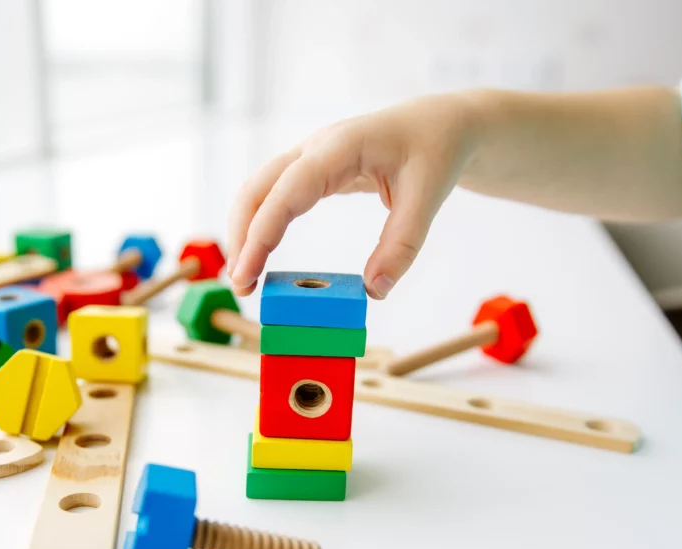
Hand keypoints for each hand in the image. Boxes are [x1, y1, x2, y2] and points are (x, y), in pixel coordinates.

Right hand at [226, 94, 478, 298]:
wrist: (440, 124)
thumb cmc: (435, 151)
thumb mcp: (429, 197)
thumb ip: (402, 245)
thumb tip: (374, 292)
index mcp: (341, 147)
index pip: (287, 191)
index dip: (261, 233)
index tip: (247, 274)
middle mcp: (315, 148)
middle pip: (257, 189)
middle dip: (241, 237)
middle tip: (241, 286)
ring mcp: (309, 157)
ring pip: (258, 192)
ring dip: (245, 232)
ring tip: (247, 278)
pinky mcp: (311, 170)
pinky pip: (273, 196)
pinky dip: (260, 225)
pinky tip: (260, 255)